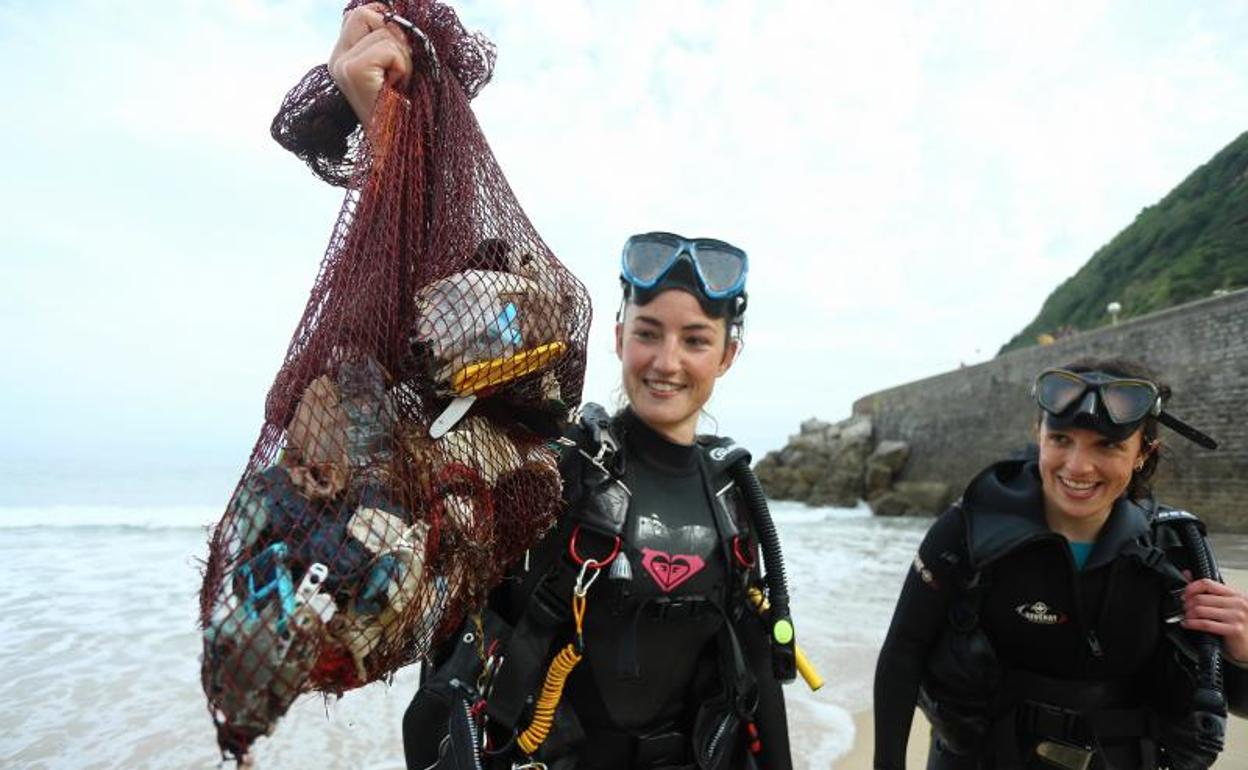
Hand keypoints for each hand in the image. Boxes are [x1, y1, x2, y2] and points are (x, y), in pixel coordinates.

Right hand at [329, 2, 413, 127]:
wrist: (399, 148)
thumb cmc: (403, 110)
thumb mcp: (394, 69)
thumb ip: (387, 41)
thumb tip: (392, 14)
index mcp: (342, 58)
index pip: (359, 15)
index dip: (384, 23)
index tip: (397, 52)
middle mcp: (337, 60)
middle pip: (366, 14)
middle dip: (395, 38)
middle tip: (400, 70)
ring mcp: (342, 65)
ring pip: (384, 30)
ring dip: (404, 57)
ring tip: (399, 83)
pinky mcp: (353, 71)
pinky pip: (389, 48)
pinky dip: (403, 66)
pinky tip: (398, 87)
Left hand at [1182, 578, 1247, 662]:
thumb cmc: (1238, 624)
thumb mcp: (1227, 605)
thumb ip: (1209, 591)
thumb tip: (1187, 574)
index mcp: (1235, 594)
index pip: (1207, 583)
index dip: (1191, 588)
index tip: (1184, 594)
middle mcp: (1238, 603)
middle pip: (1201, 598)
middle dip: (1187, 604)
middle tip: (1184, 608)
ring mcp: (1237, 616)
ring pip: (1201, 610)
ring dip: (1188, 614)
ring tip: (1186, 617)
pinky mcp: (1234, 630)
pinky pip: (1205, 624)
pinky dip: (1192, 624)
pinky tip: (1187, 624)